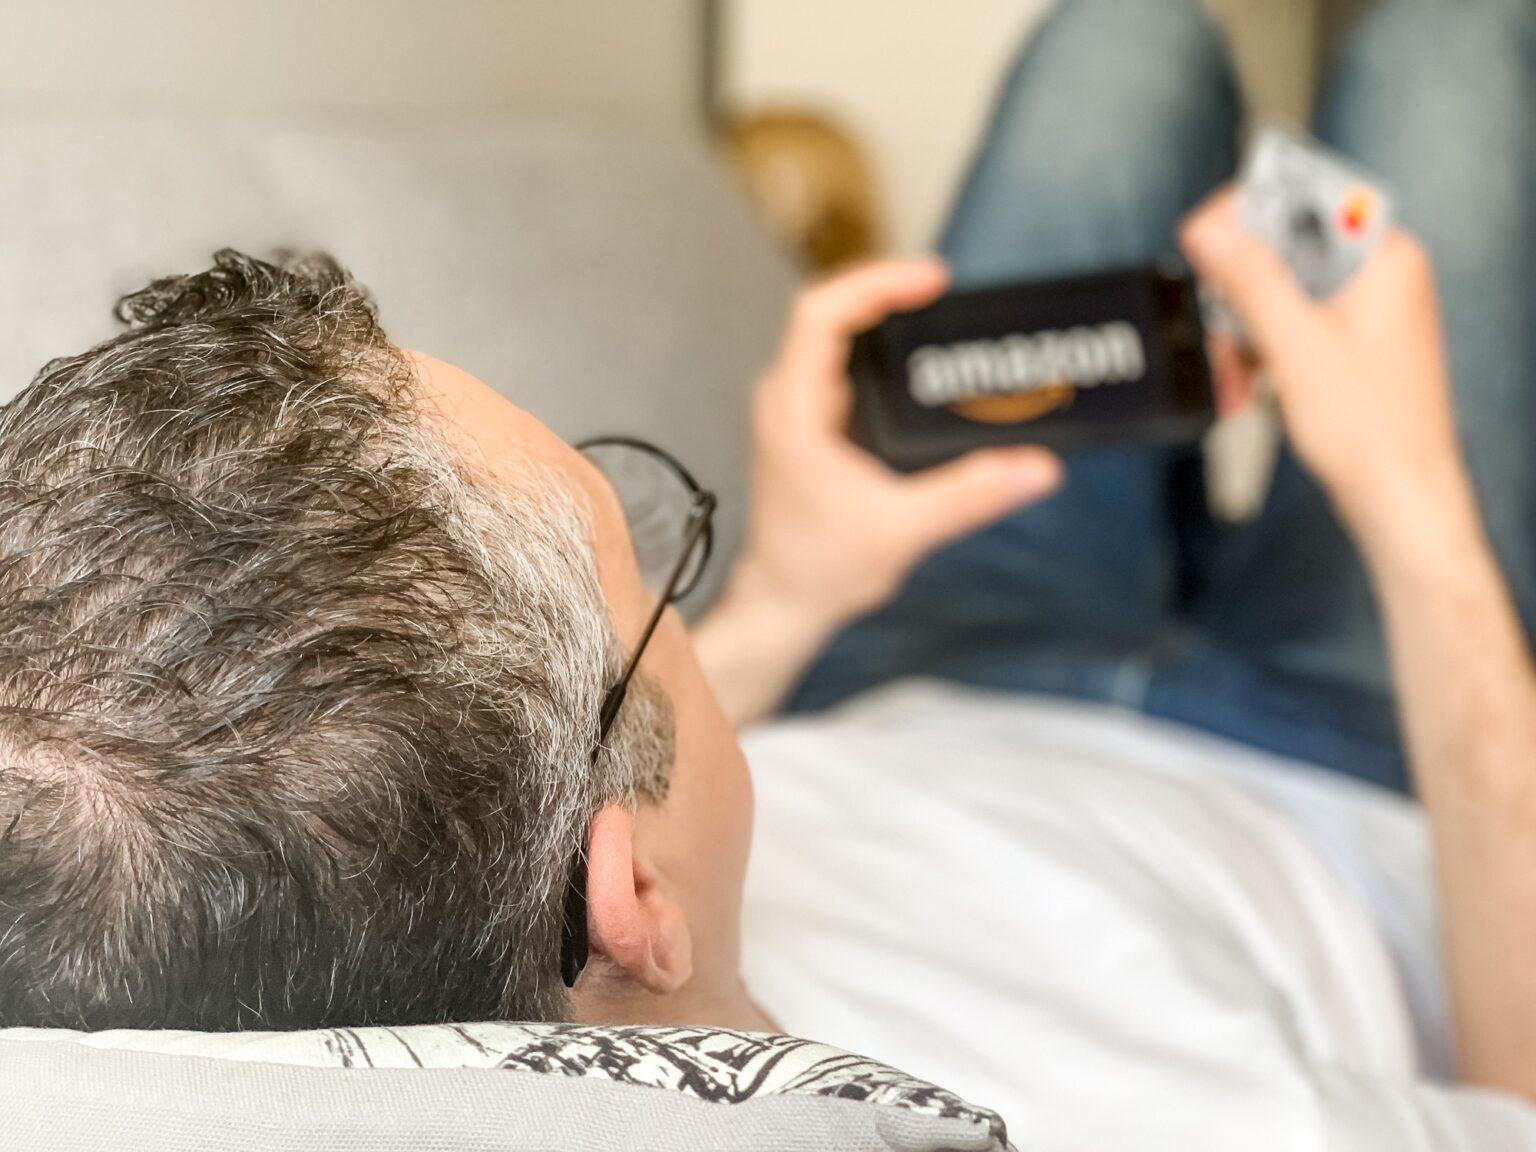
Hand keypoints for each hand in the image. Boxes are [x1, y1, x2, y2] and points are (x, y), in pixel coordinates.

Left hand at [736, 258, 1063, 633]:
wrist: (784, 604)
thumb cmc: (820, 570)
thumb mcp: (901, 531)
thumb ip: (969, 496)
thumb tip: (1035, 468)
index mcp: (794, 413)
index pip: (820, 315)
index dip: (875, 283)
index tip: (930, 280)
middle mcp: (788, 401)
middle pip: (832, 315)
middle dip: (890, 294)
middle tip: (947, 292)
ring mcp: (796, 412)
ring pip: (836, 340)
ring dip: (885, 321)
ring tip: (941, 315)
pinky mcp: (812, 427)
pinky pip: (844, 368)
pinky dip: (882, 354)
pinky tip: (922, 365)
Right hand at [1180, 188, 1465, 538]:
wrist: (1399, 498)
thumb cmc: (1370, 431)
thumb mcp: (1295, 347)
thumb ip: (1251, 279)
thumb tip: (1210, 226)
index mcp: (1383, 259)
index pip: (1305, 196)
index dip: (1247, 214)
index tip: (1201, 240)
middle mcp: (1377, 276)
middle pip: (1281, 250)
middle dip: (1237, 297)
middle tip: (1218, 334)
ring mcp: (1361, 311)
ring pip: (1275, 293)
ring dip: (1240, 335)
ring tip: (1232, 382)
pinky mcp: (1344, 344)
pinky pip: (1285, 326)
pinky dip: (1257, 354)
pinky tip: (1246, 390)